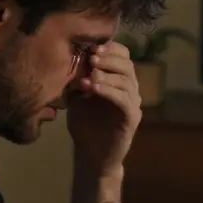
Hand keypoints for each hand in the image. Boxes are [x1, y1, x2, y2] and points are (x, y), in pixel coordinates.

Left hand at [64, 42, 141, 175]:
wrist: (92, 155)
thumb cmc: (85, 125)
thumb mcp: (75, 98)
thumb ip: (75, 79)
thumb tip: (70, 59)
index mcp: (118, 80)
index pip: (122, 55)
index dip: (109, 48)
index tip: (90, 46)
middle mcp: (129, 89)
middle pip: (127, 64)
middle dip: (108, 58)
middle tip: (91, 57)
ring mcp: (133, 103)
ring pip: (127, 81)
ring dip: (107, 74)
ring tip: (89, 74)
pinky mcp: (132, 118)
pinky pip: (124, 99)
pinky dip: (108, 91)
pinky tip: (92, 88)